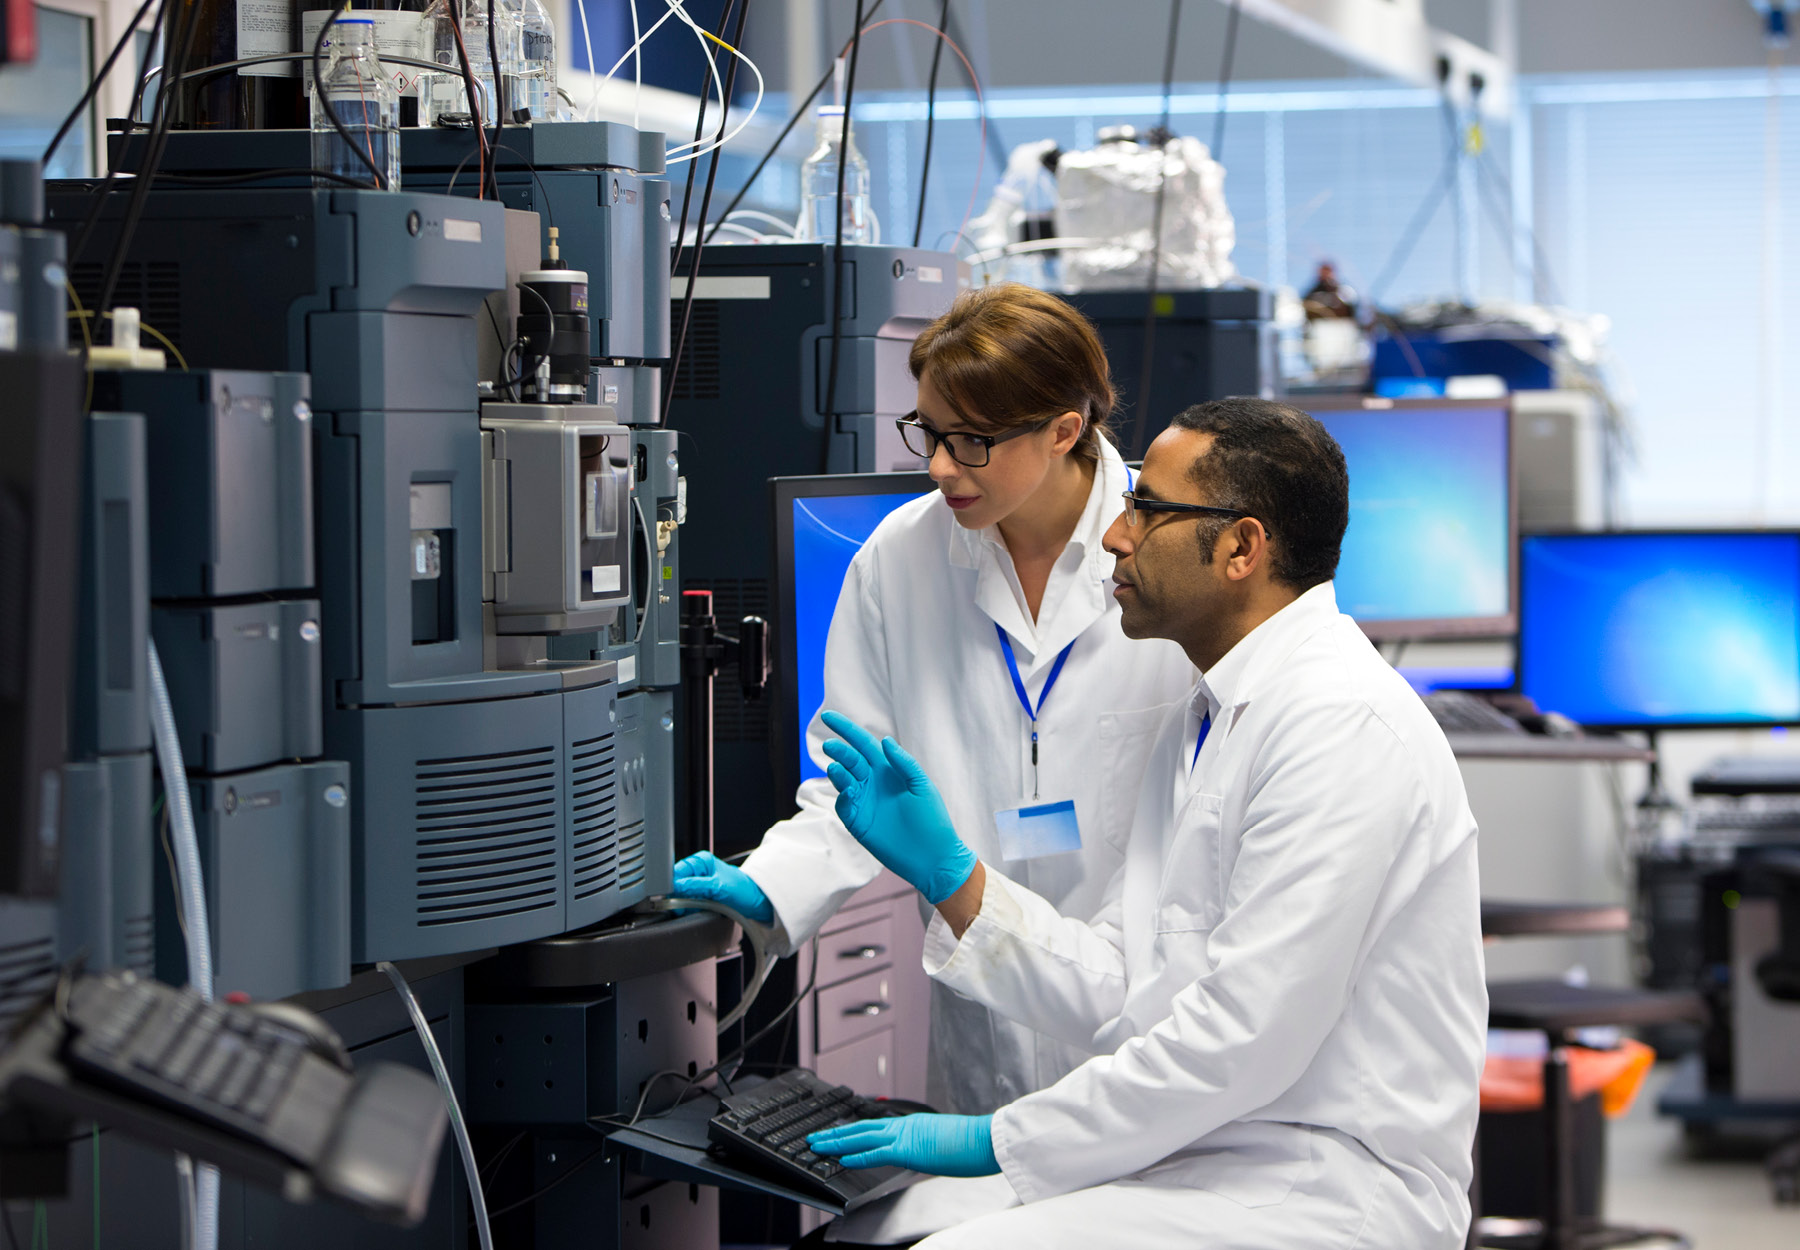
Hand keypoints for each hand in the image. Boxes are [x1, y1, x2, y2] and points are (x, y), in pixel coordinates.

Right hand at [669, 851, 774, 925]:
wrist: (757, 903)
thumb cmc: (744, 890)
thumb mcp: (718, 887)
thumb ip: (695, 886)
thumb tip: (676, 887)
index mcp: (701, 861)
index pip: (677, 871)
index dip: (672, 884)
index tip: (670, 896)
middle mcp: (698, 871)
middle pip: (676, 885)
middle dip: (678, 897)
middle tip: (683, 906)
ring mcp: (699, 885)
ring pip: (680, 896)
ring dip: (684, 905)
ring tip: (695, 908)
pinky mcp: (701, 897)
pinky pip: (687, 904)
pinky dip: (689, 910)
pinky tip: (696, 912)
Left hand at [808, 1113, 998, 1177]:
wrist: (987, 1138)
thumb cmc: (974, 1142)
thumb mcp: (945, 1142)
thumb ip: (930, 1145)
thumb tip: (928, 1152)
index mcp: (914, 1124)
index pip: (877, 1128)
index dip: (854, 1131)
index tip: (838, 1135)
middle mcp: (906, 1126)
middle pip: (862, 1128)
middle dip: (837, 1134)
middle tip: (816, 1137)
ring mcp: (906, 1135)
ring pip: (862, 1136)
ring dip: (837, 1141)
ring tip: (818, 1145)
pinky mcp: (909, 1149)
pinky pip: (876, 1153)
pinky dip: (856, 1155)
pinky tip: (841, 1157)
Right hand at [820, 710, 976, 905]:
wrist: (932, 856)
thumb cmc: (932, 819)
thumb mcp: (922, 786)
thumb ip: (904, 763)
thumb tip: (885, 741)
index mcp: (888, 769)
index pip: (863, 743)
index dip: (846, 729)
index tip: (827, 715)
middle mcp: (873, 782)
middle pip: (850, 759)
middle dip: (839, 750)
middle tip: (831, 746)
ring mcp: (863, 802)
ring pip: (843, 780)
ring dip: (837, 770)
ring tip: (836, 766)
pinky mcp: (857, 822)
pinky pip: (843, 804)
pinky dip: (842, 796)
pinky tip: (848, 791)